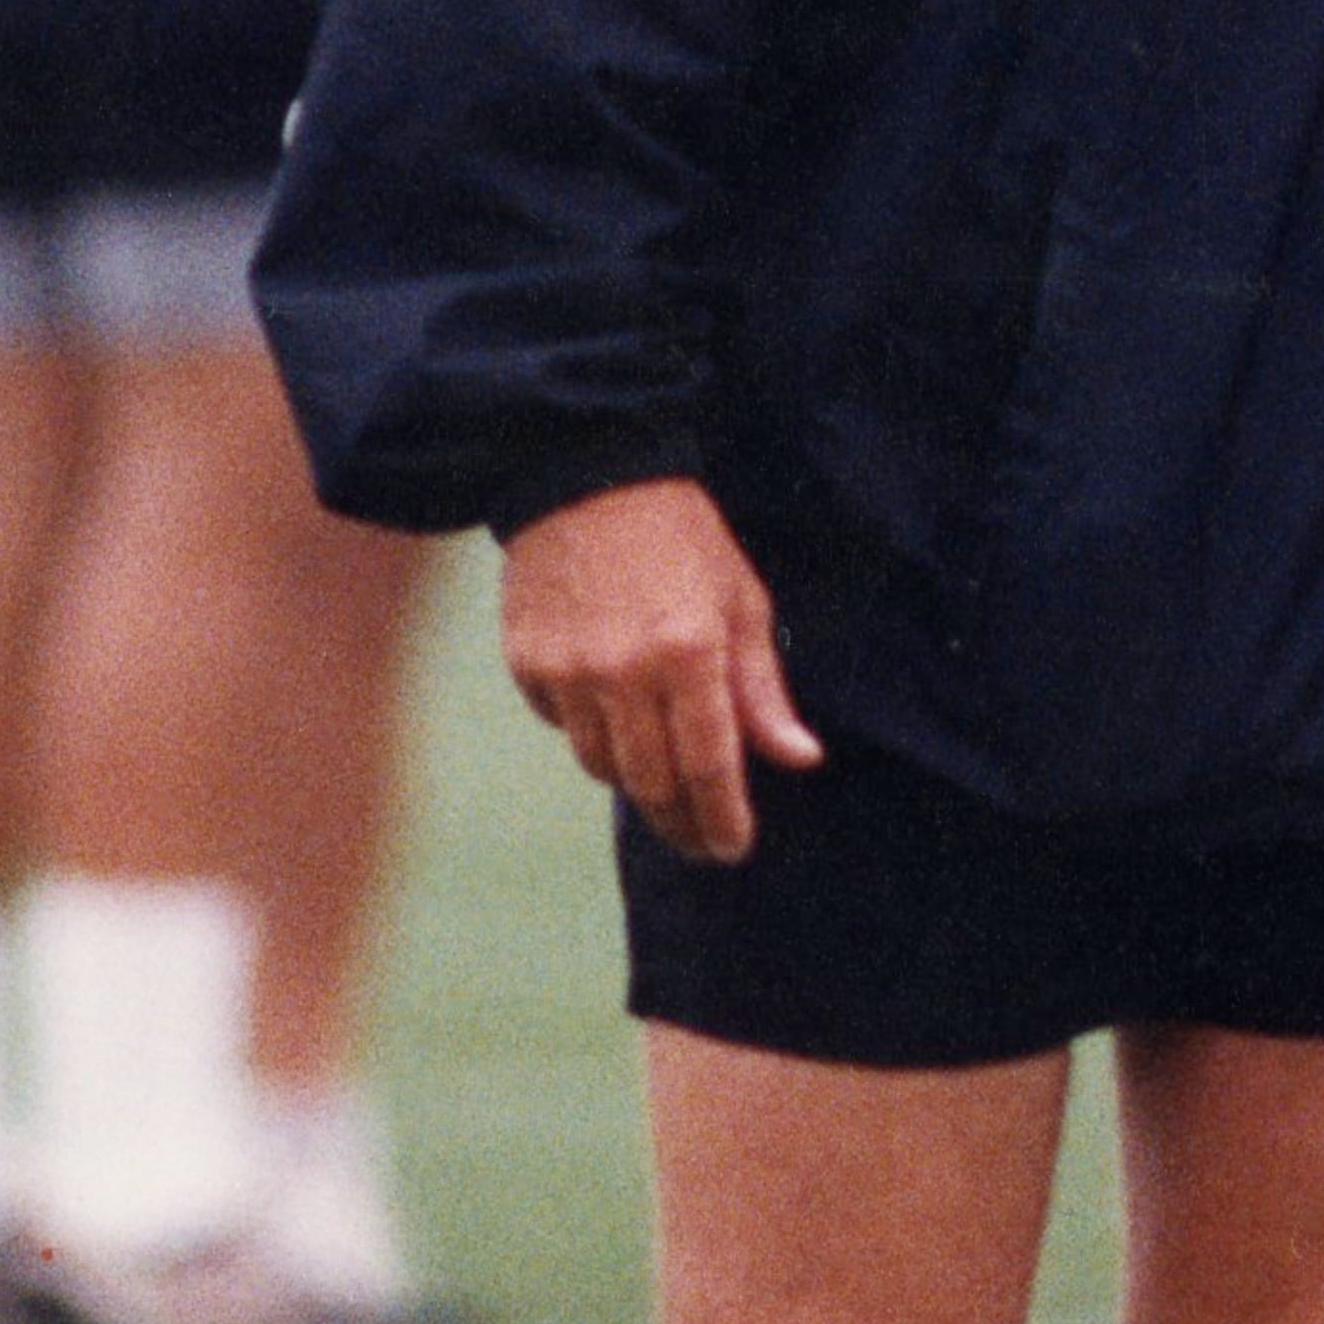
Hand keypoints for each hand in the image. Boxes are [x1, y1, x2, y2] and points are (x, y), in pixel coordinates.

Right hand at [498, 478, 822, 864]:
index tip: (732, 849)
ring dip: (636, 780)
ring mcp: (567, 669)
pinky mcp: (526, 663)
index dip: (722, 818)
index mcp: (689, 651)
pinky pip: (562, 727)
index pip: (709, 766)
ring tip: (662, 777)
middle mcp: (623, 670)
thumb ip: (762, 691)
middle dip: (680, 821)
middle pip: (650, 783)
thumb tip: (798, 760)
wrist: (587, 474)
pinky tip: (612, 710)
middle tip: (699, 840)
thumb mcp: (742, 602)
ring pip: (602, 765)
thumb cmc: (681, 538)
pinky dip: (591, 732)